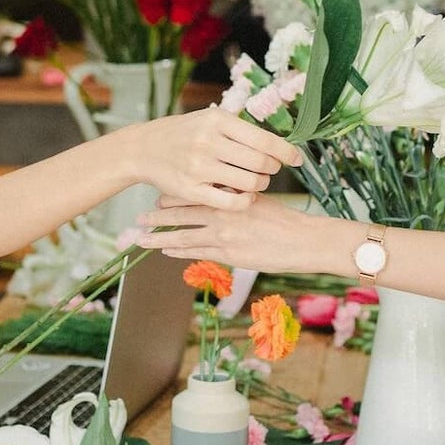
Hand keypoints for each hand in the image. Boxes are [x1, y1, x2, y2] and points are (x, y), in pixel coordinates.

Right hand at [125, 107, 305, 211]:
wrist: (143, 149)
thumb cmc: (182, 133)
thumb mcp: (209, 119)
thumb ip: (239, 129)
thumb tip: (276, 143)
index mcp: (217, 120)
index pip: (264, 139)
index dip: (286, 151)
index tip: (297, 158)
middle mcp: (209, 142)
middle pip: (261, 162)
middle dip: (272, 168)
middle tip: (270, 170)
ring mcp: (200, 167)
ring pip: (250, 183)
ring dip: (260, 185)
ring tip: (256, 182)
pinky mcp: (192, 189)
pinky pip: (232, 201)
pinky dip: (246, 201)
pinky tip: (246, 197)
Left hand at [135, 195, 351, 275]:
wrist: (304, 240)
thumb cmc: (286, 220)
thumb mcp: (260, 199)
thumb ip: (236, 196)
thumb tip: (219, 190)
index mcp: (231, 195)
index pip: (196, 191)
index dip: (175, 194)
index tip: (160, 195)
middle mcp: (224, 212)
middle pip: (183, 213)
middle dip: (159, 216)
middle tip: (140, 216)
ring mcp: (224, 235)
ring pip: (184, 234)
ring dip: (160, 236)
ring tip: (142, 237)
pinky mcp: (229, 254)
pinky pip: (197, 252)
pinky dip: (179, 250)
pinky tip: (167, 249)